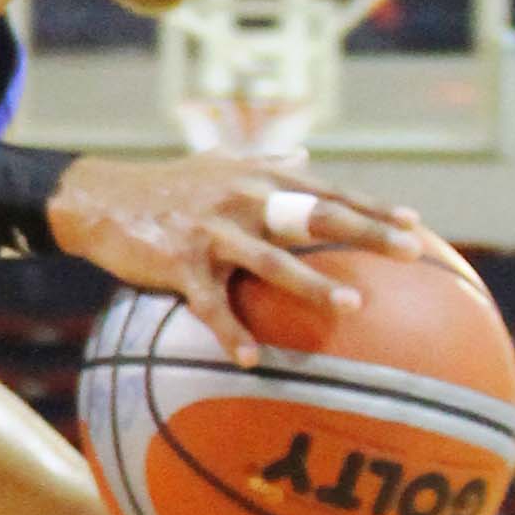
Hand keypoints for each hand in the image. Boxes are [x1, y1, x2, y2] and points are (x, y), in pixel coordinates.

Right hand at [47, 154, 424, 367]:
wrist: (100, 198)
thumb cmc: (167, 185)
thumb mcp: (219, 163)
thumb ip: (266, 162)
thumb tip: (306, 155)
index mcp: (258, 178)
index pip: (327, 191)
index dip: (371, 207)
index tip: (414, 224)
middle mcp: (243, 200)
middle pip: (314, 216)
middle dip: (364, 233)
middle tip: (407, 251)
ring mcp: (213, 232)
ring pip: (272, 261)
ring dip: (313, 285)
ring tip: (352, 307)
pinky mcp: (180, 262)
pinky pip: (211, 304)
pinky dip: (230, 332)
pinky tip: (251, 359)